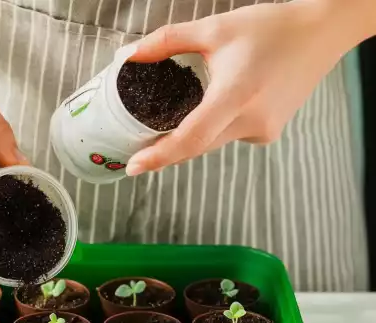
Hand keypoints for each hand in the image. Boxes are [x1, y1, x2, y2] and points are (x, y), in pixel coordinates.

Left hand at [125, 0, 360, 175]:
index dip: (160, 156)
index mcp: (235, 95)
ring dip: (189, 138)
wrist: (321, 33)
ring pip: (212, 144)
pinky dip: (214, 128)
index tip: (134, 166)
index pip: (191, 138)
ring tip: (168, 124)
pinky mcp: (268, 133)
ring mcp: (263, 131)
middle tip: (139, 149)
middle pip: (196, 147)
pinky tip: (215, 107)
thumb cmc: (271, 28)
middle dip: (166, 150)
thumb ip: (166, 41)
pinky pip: (229, 138)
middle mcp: (251, 121)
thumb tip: (129, 55)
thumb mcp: (214, 28)